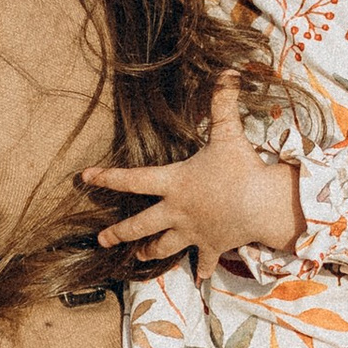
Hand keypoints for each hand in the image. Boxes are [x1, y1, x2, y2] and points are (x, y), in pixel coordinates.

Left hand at [84, 77, 303, 262]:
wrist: (263, 206)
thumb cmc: (241, 169)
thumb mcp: (228, 133)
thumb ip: (223, 102)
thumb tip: (227, 71)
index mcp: (174, 183)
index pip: (132, 180)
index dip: (107, 178)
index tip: (85, 179)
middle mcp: (176, 211)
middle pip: (139, 225)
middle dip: (118, 232)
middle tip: (101, 239)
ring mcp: (192, 232)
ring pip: (163, 246)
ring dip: (149, 252)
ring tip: (137, 257)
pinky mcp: (212, 245)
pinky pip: (203, 260)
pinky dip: (200, 267)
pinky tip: (198, 276)